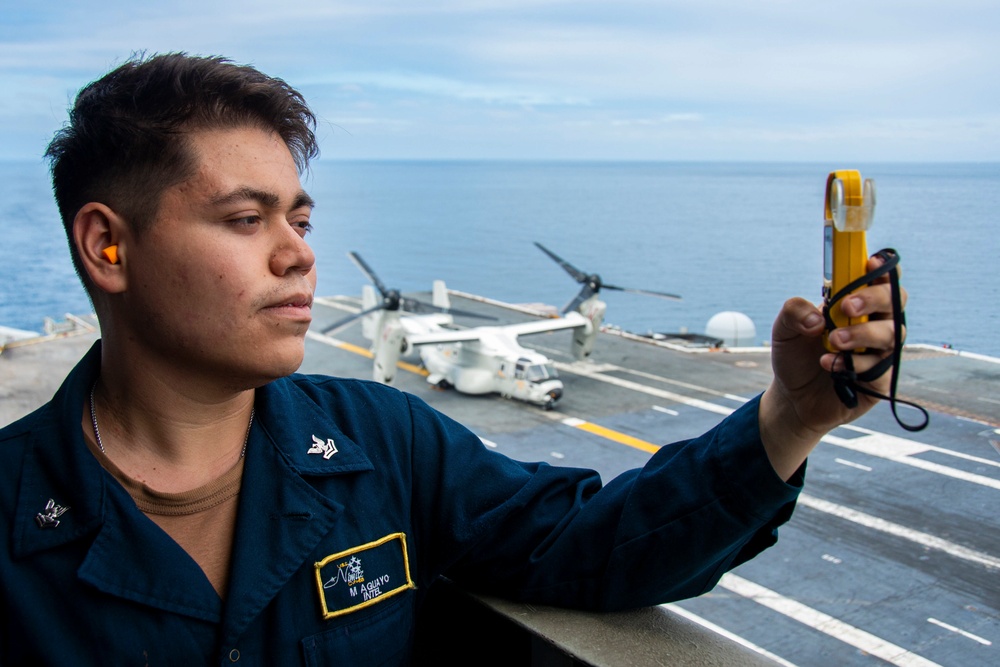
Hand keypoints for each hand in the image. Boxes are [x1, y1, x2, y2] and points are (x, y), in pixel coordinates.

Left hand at [759, 254, 905, 479]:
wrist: (793, 397)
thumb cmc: (795, 356)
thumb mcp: (784, 330)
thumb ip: (794, 311)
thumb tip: (817, 318)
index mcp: (855, 304)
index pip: (880, 279)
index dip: (882, 267)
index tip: (869, 263)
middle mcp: (874, 323)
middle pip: (895, 300)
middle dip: (873, 299)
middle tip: (846, 306)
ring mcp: (880, 351)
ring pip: (892, 333)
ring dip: (862, 333)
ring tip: (832, 341)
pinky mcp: (880, 378)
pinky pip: (881, 366)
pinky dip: (855, 364)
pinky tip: (829, 365)